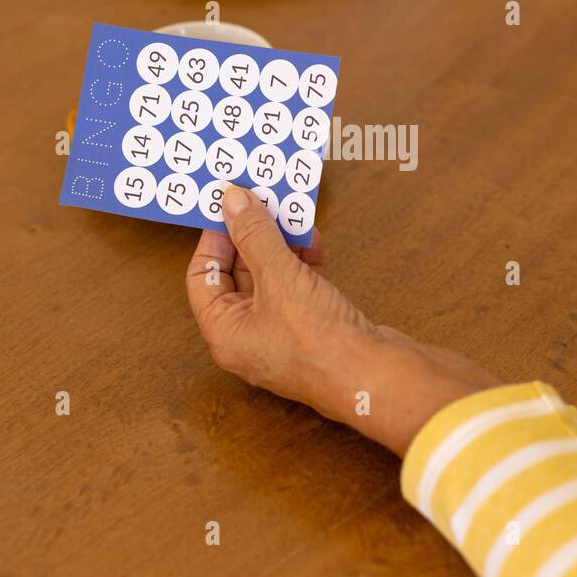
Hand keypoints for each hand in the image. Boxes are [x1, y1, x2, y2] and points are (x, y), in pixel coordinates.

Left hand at [185, 185, 499, 454]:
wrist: (374, 375)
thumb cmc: (318, 342)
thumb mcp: (278, 277)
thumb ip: (254, 235)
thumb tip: (232, 202)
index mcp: (225, 333)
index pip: (202, 278)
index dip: (213, 240)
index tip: (226, 208)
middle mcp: (249, 337)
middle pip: (238, 276)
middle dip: (250, 236)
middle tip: (258, 201)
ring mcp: (283, 334)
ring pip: (272, 279)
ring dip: (279, 245)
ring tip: (287, 211)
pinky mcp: (314, 329)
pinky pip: (298, 288)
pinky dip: (303, 262)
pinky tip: (312, 239)